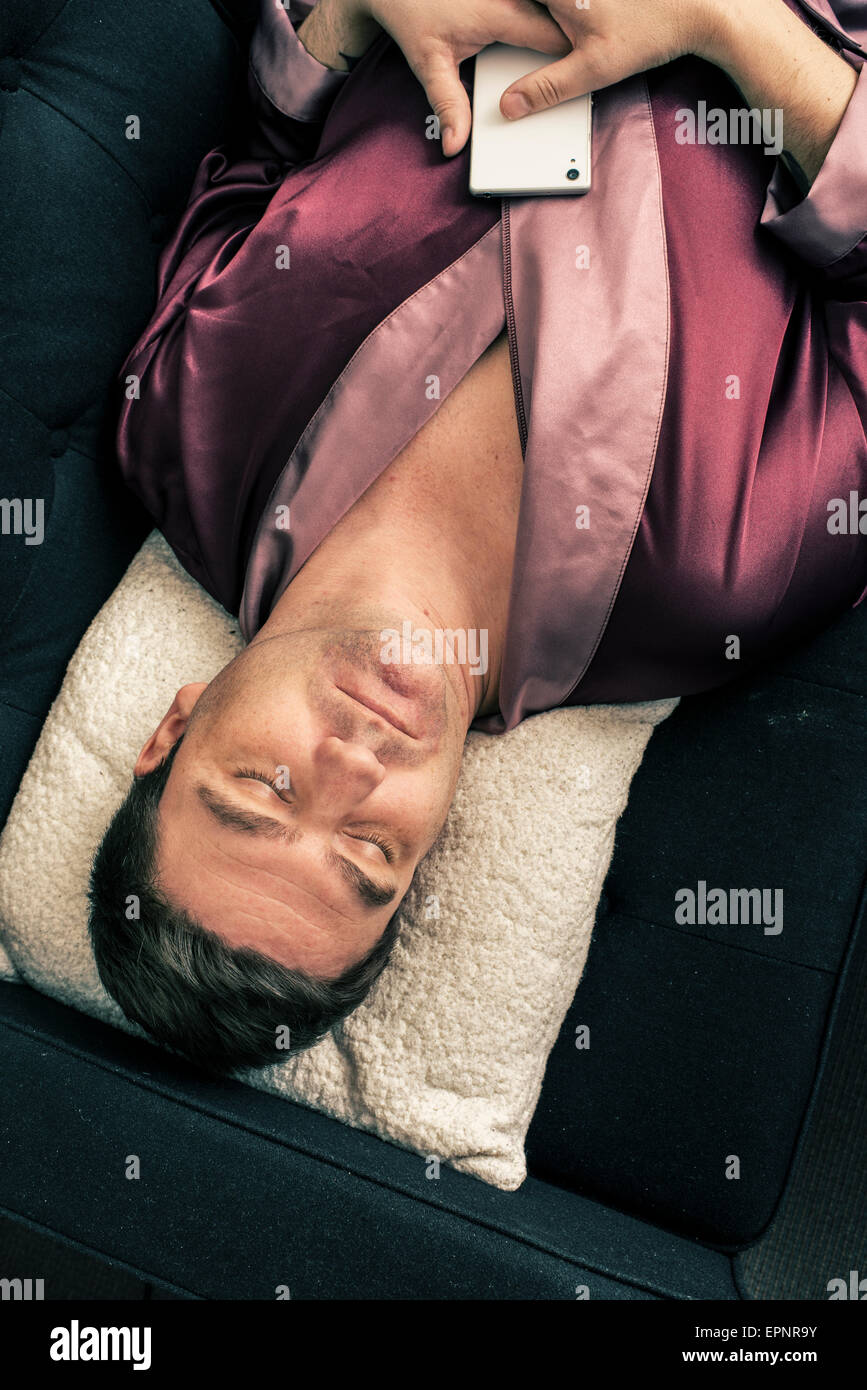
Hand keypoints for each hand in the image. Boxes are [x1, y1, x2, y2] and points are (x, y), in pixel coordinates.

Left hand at [342, 0, 571, 153]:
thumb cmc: (411, 12)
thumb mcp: (429, 63)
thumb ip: (447, 104)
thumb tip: (455, 143)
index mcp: (504, 13)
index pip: (556, 40)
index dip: (570, 66)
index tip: (577, 87)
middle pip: (561, 27)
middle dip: (570, 53)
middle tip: (575, 79)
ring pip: (553, 15)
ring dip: (561, 36)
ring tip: (571, 61)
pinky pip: (538, 8)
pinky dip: (546, 24)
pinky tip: (550, 42)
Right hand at [496, 0, 722, 118]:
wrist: (699, 8)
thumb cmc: (651, 32)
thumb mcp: (592, 70)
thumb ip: (546, 88)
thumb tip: (510, 106)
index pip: (508, 2)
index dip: (498, 13)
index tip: (482, 20)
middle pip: (526, 2)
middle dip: (519, 15)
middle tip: (496, 15)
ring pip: (545, 3)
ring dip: (540, 14)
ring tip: (557, 27)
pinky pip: (565, 1)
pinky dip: (562, 7)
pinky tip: (576, 24)